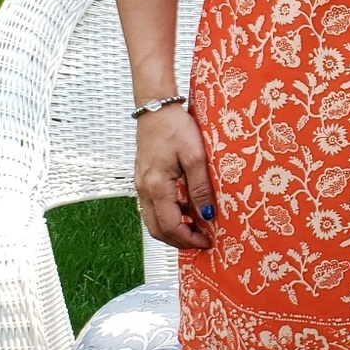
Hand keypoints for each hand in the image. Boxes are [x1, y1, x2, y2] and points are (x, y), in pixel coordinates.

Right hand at [134, 107, 215, 249]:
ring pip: (153, 219)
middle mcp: (144, 189)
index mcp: (156, 186)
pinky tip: (186, 207)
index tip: (206, 242)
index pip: (170, 225)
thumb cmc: (175, 127)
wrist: (156, 108)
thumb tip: (207, 214)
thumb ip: (200, 188)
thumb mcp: (195, 156)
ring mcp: (141, 184)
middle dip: (179, 240)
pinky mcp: (144, 178)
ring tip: (197, 226)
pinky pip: (153, 206)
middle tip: (201, 241)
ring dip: (173, 228)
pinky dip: (168, 214)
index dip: (188, 239)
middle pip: (157, 229)